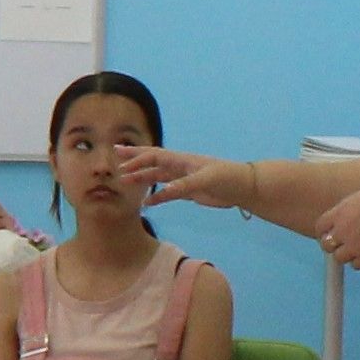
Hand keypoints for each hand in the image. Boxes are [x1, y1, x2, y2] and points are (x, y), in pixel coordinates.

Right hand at [117, 147, 248, 210]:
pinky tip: (147, 203)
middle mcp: (180, 167)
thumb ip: (183, 186)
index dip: (137, 158)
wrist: (244, 187)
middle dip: (134, 161)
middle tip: (116, 162)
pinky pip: (167, 192)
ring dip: (142, 178)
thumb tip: (161, 191)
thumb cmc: (227, 178)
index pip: (155, 156)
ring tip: (124, 181)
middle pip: (152, 162)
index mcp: (182, 160)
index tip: (121, 161)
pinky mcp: (189, 191)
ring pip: (157, 176)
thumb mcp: (206, 180)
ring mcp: (183, 179)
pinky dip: (157, 196)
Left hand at [314, 184, 359, 268]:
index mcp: (340, 212)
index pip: (320, 226)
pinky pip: (356, 265)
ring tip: (356, 249)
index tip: (328, 232)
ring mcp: (354, 245)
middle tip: (341, 243)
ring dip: (346, 254)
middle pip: (326, 245)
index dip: (323, 231)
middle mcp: (343, 230)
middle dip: (332, 245)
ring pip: (339, 257)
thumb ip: (352, 207)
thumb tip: (352, 211)